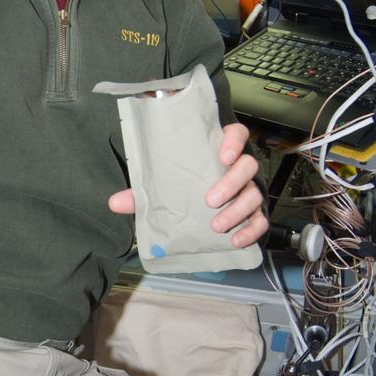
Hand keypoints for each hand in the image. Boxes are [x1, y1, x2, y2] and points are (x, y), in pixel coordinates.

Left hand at [107, 121, 267, 249]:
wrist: (199, 211)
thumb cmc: (183, 188)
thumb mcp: (163, 187)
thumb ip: (141, 192)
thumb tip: (114, 202)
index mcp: (219, 151)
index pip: (237, 134)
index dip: (234, 141)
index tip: (223, 155)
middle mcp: (238, 168)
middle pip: (248, 166)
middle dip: (231, 182)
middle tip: (209, 200)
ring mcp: (248, 190)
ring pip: (254, 194)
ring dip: (238, 210)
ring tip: (217, 226)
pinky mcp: (254, 213)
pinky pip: (260, 220)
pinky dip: (251, 231)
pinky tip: (236, 241)